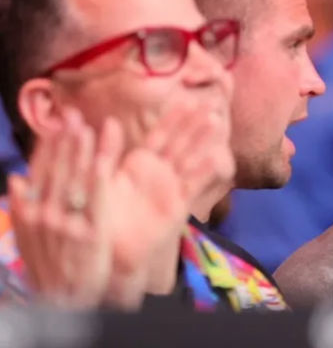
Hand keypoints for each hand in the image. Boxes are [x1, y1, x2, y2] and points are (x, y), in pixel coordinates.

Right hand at [8, 109, 119, 306]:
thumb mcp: (29, 245)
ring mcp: (66, 224)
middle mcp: (44, 216)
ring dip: (80, 150)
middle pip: (56, 171)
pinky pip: (95, 198)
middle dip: (64, 142)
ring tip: (86, 126)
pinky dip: (97, 174)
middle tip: (72, 116)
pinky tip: (102, 156)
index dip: (48, 149)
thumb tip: (17, 180)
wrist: (64, 308)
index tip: (56, 127)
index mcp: (29, 215)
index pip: (39, 174)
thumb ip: (23, 212)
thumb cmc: (52, 275)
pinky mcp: (90, 233)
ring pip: (74, 179)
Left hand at [106, 106, 233, 299]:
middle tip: (210, 105)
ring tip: (215, 121)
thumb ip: (108, 150)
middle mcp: (159, 174)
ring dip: (203, 140)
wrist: (110, 249)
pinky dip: (204, 171)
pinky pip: (193, 185)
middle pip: (180, 143)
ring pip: (190, 158)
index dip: (174, 117)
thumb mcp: (101, 177)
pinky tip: (216, 156)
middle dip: (194, 124)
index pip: (160, 134)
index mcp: (140, 164)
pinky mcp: (178, 206)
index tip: (187, 98)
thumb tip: (111, 120)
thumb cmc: (103, 216)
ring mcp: (171, 189)